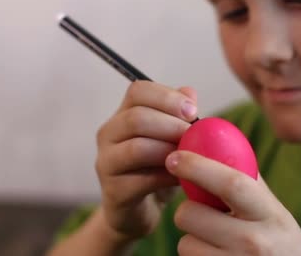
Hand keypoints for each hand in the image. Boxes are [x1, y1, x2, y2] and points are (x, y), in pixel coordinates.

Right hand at [95, 81, 198, 240]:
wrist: (142, 210)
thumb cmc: (158, 167)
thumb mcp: (171, 138)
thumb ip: (178, 114)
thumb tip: (189, 92)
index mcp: (122, 115)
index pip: (137, 90)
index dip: (166, 97)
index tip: (193, 111)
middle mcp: (108, 134)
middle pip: (136, 118)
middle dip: (171, 124)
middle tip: (193, 136)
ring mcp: (107, 163)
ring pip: (137, 148)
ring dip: (169, 151)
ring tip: (190, 157)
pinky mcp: (113, 192)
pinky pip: (143, 180)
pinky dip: (168, 177)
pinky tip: (183, 179)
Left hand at [165, 151, 300, 255]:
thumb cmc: (278, 241)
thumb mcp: (272, 210)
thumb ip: (246, 179)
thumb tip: (213, 141)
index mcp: (268, 214)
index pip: (230, 183)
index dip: (198, 166)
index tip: (174, 156)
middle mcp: (254, 242)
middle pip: (191, 215)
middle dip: (186, 210)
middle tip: (199, 212)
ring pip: (186, 243)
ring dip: (192, 239)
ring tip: (216, 242)